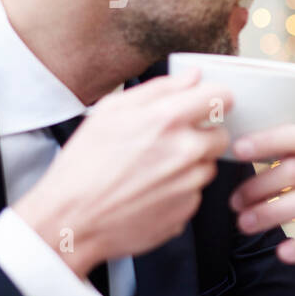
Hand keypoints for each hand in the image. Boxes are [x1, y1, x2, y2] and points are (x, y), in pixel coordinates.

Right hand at [12, 68, 231, 279]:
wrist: (72, 220)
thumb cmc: (84, 165)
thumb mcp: (110, 112)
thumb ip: (159, 89)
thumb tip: (192, 76)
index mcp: (167, 120)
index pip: (222, 97)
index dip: (215, 99)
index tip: (206, 104)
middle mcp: (186, 151)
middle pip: (220, 135)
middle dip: (201, 135)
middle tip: (169, 142)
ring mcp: (189, 184)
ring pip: (207, 166)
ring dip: (190, 165)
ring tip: (152, 169)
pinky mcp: (187, 210)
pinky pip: (194, 193)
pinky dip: (179, 191)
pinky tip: (150, 191)